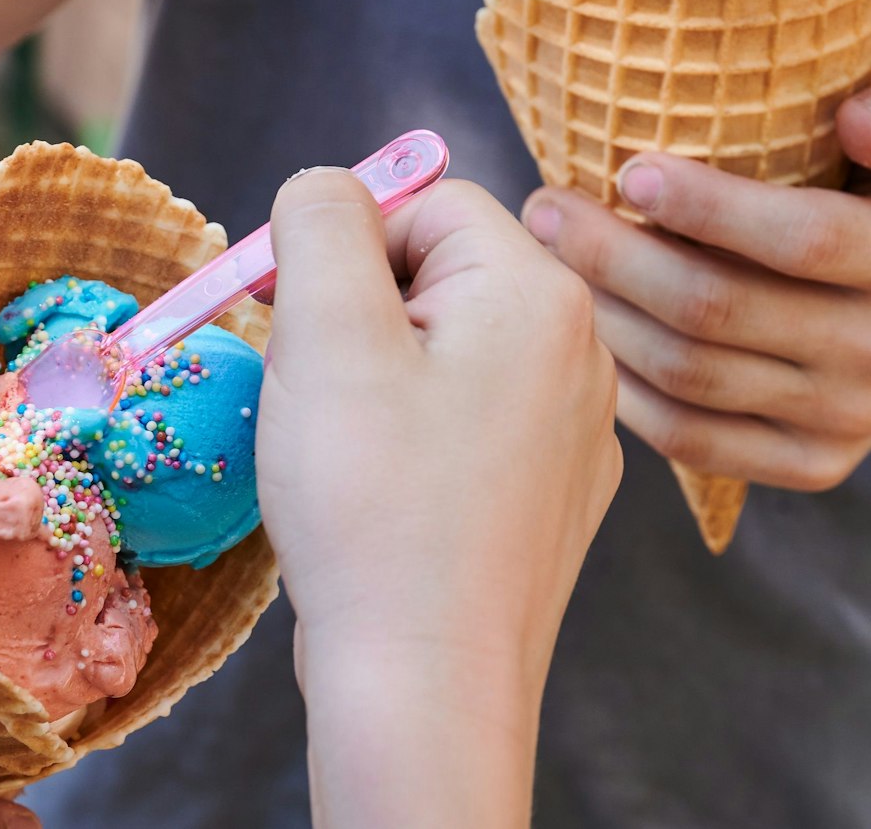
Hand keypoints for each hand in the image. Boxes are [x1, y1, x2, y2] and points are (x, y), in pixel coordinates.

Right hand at [257, 171, 619, 827]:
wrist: (425, 684)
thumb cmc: (372, 504)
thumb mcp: (325, 330)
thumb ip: (322, 221)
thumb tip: (329, 188)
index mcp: (542, 296)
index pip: (429, 203)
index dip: (342, 246)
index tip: (287, 313)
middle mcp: (583, 354)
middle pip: (442, 276)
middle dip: (359, 313)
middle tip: (313, 386)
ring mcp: (575, 433)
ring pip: (451, 353)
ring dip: (379, 378)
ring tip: (343, 449)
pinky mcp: (550, 498)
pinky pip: (471, 425)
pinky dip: (415, 441)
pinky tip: (385, 497)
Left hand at [522, 74, 870, 491]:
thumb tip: (857, 116)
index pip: (804, 237)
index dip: (710, 206)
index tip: (627, 170)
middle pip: (721, 309)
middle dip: (617, 257)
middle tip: (546, 209)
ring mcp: (846, 419)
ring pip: (691, 374)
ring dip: (605, 315)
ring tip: (548, 262)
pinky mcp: (808, 467)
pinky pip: (690, 438)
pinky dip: (623, 390)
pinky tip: (582, 335)